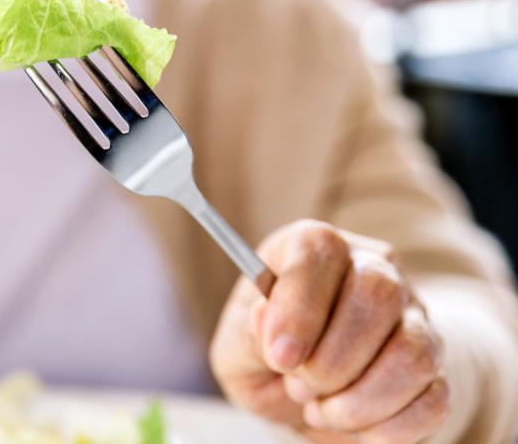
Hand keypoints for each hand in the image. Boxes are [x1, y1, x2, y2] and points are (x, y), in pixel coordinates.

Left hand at [210, 220, 448, 443]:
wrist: (304, 393)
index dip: (301, 306)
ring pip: (413, 352)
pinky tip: (356, 426)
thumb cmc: (266, 356)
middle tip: (299, 385)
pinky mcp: (436, 365)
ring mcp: (413, 315)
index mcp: (314, 247)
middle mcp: (373, 268)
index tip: (281, 357)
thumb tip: (268, 320)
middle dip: (331, 361)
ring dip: (360, 401)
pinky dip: (388, 427)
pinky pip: (433, 399)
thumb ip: (249, 332)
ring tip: (322, 408)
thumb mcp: (237, 346)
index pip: (321, 249)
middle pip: (377, 295)